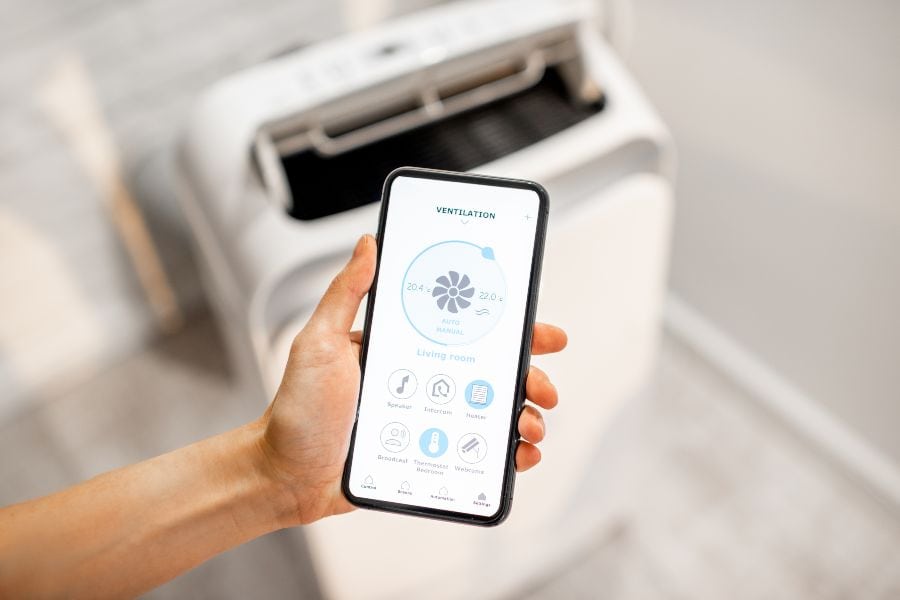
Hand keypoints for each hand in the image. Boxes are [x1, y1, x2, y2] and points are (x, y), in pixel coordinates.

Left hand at [258, 234, 566, 524]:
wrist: (284, 476)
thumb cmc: (297, 411)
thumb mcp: (319, 343)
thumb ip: (345, 295)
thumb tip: (368, 244)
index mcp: (404, 349)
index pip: (464, 330)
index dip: (507, 326)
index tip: (538, 327)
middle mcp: (422, 381)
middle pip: (491, 373)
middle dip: (529, 374)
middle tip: (543, 384)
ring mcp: (428, 420)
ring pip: (491, 413)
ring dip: (525, 416)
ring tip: (531, 425)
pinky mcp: (428, 455)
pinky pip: (476, 454)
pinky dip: (506, 456)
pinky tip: (518, 456)